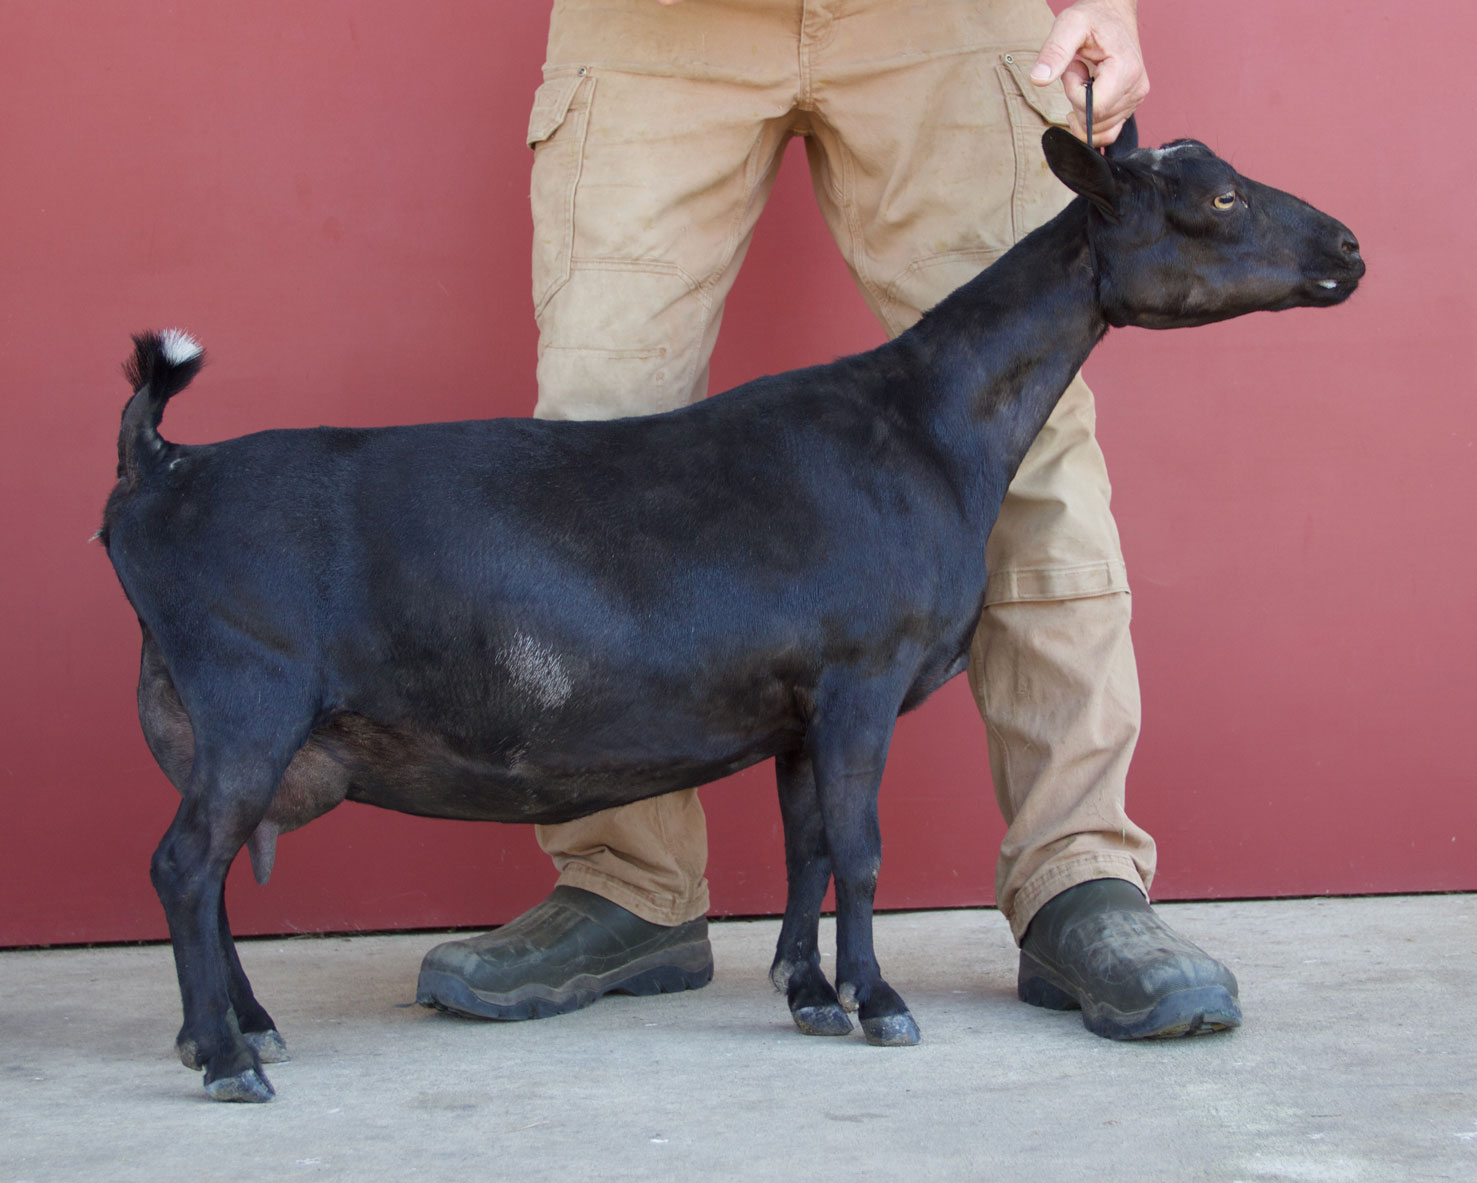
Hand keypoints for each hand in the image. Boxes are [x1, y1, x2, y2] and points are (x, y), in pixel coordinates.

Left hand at [1031, 0, 1147, 144]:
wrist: (1112, 13)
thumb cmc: (1093, 17)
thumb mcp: (1069, 25)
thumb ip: (1054, 52)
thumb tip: (1038, 80)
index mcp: (1126, 71)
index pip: (1094, 109)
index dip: (1074, 93)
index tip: (1073, 67)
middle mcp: (1136, 89)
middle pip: (1095, 120)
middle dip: (1077, 100)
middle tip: (1078, 69)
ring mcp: (1135, 99)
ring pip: (1099, 129)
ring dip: (1083, 108)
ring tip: (1086, 76)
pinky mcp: (1130, 105)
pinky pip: (1108, 132)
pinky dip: (1090, 122)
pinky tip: (1086, 99)